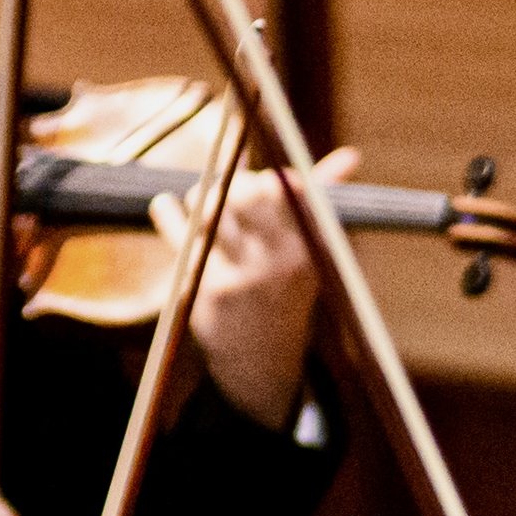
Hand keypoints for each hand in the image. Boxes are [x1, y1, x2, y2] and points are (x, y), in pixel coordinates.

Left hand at [152, 146, 356, 431]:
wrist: (261, 358)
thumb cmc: (287, 288)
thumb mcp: (312, 248)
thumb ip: (322, 197)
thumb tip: (349, 157)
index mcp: (310, 248)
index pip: (284, 188)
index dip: (263, 179)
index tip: (255, 184)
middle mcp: (280, 263)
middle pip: (244, 193)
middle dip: (231, 185)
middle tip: (226, 192)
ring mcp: (244, 277)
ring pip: (210, 208)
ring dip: (198, 198)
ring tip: (198, 203)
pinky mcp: (210, 289)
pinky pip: (180, 233)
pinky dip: (168, 213)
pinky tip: (166, 207)